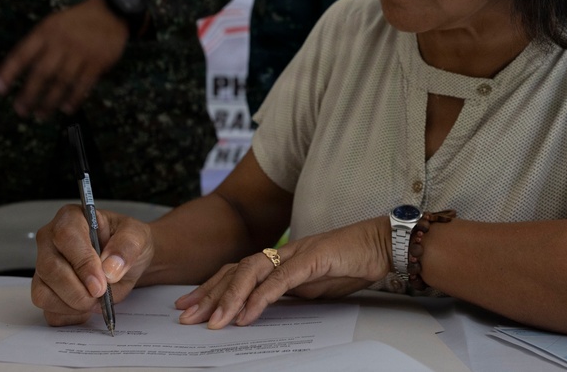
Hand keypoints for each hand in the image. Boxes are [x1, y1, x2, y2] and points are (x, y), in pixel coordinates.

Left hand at [0, 0, 129, 118]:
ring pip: (62, 82)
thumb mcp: (53, 24)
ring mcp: (80, 53)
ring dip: (50, 101)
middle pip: (42, 72)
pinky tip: (66, 109)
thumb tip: (18, 71)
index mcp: (45, 32)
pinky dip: (74, 98)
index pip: (22, 53)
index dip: (8, 72)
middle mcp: (61, 43)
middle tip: (21, 110)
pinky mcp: (98, 62)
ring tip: (40, 115)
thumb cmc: (76, 21)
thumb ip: (38, 44)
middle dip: (29, 94)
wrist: (111, 12)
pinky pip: (83, 84)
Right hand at [31, 205, 154, 326]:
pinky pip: (49, 311)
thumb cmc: (126, 243)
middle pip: (50, 268)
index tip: (101, 283)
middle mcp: (50, 241)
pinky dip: (70, 316)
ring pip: (43, 293)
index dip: (83, 263)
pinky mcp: (45, 291)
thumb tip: (110, 269)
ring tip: (98, 300)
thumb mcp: (137, 236)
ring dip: (74, 304)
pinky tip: (88, 307)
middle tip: (102, 296)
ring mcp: (43, 267)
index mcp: (71, 218)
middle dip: (78, 290)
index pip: (66, 237)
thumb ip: (126, 247)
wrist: (125, 261)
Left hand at [175, 217, 390, 328]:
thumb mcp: (313, 286)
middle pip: (235, 270)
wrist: (380, 244)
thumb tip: (267, 309)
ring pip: (251, 272)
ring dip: (230, 298)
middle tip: (187, 316)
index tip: (190, 306)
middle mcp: (281, 253)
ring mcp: (295, 253)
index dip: (211, 287)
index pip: (237, 271)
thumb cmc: (351, 263)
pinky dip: (261, 298)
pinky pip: (280, 280)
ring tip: (214, 321)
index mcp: (280, 259)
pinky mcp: (311, 259)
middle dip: (208, 294)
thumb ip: (290, 293)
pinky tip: (247, 314)